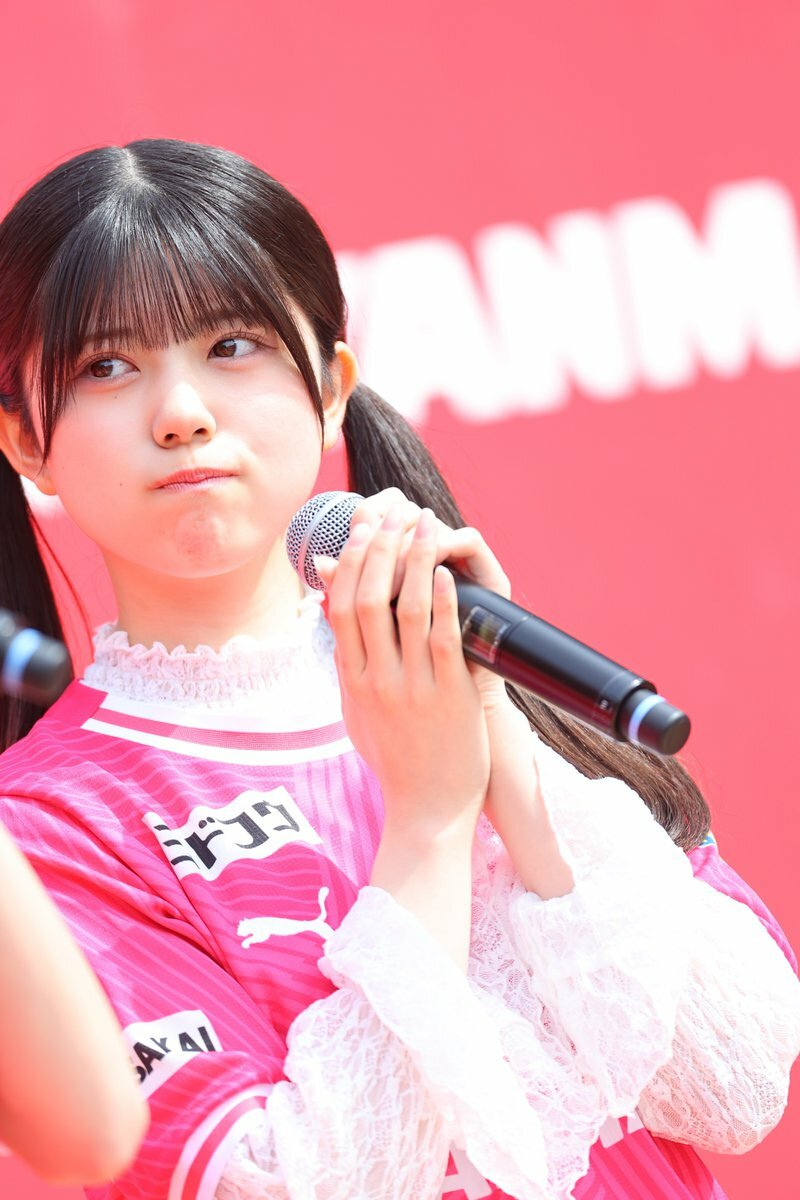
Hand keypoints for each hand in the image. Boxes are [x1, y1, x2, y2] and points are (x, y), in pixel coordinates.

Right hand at [315, 498, 489, 838]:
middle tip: (390, 514)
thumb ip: (346, 664)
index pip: (342, 607)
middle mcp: (376, 680)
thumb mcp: (357, 712)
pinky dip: (442, 599)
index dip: (350, 561)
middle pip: (369, 598)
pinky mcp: (449, 696)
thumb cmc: (396, 760)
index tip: (360, 529)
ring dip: (415, 561)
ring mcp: (412, 687)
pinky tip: (447, 572)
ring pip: (406, 609)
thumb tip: (332, 618)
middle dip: (379, 548)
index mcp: (352, 681)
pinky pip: (442, 637)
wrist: (428, 809)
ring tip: (426, 526)